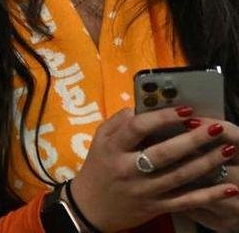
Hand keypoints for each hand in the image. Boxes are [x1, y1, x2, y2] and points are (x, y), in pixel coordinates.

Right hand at [70, 107, 237, 230]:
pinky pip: (186, 201)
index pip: (138, 128)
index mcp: (113, 148)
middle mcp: (129, 169)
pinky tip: (228, 188)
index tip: (185, 109)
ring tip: (226, 149)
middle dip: (192, 140)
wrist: (90, 207)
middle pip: (164, 153)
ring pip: (179, 176)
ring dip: (206, 163)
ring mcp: (144, 190)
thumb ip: (117, 122)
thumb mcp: (99, 140)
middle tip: (215, 128)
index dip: (163, 117)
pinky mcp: (156, 207)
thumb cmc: (97, 168)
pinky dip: (208, 196)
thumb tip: (139, 107)